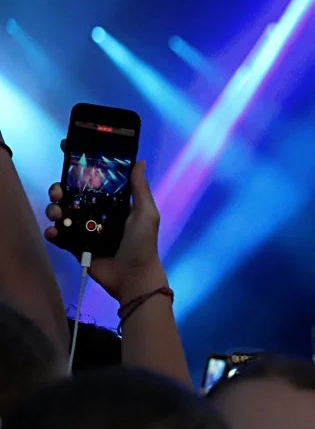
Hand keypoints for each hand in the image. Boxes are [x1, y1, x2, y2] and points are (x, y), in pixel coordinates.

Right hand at [45, 141, 163, 302]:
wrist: (133, 277)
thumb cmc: (143, 244)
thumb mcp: (146, 213)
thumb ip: (140, 189)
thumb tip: (139, 161)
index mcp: (115, 202)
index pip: (96, 180)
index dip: (81, 166)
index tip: (67, 150)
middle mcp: (98, 212)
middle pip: (73, 193)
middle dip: (61, 188)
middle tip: (59, 191)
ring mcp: (85, 229)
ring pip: (62, 212)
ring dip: (54, 208)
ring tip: (56, 212)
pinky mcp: (76, 246)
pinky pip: (59, 235)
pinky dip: (53, 231)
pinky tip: (54, 231)